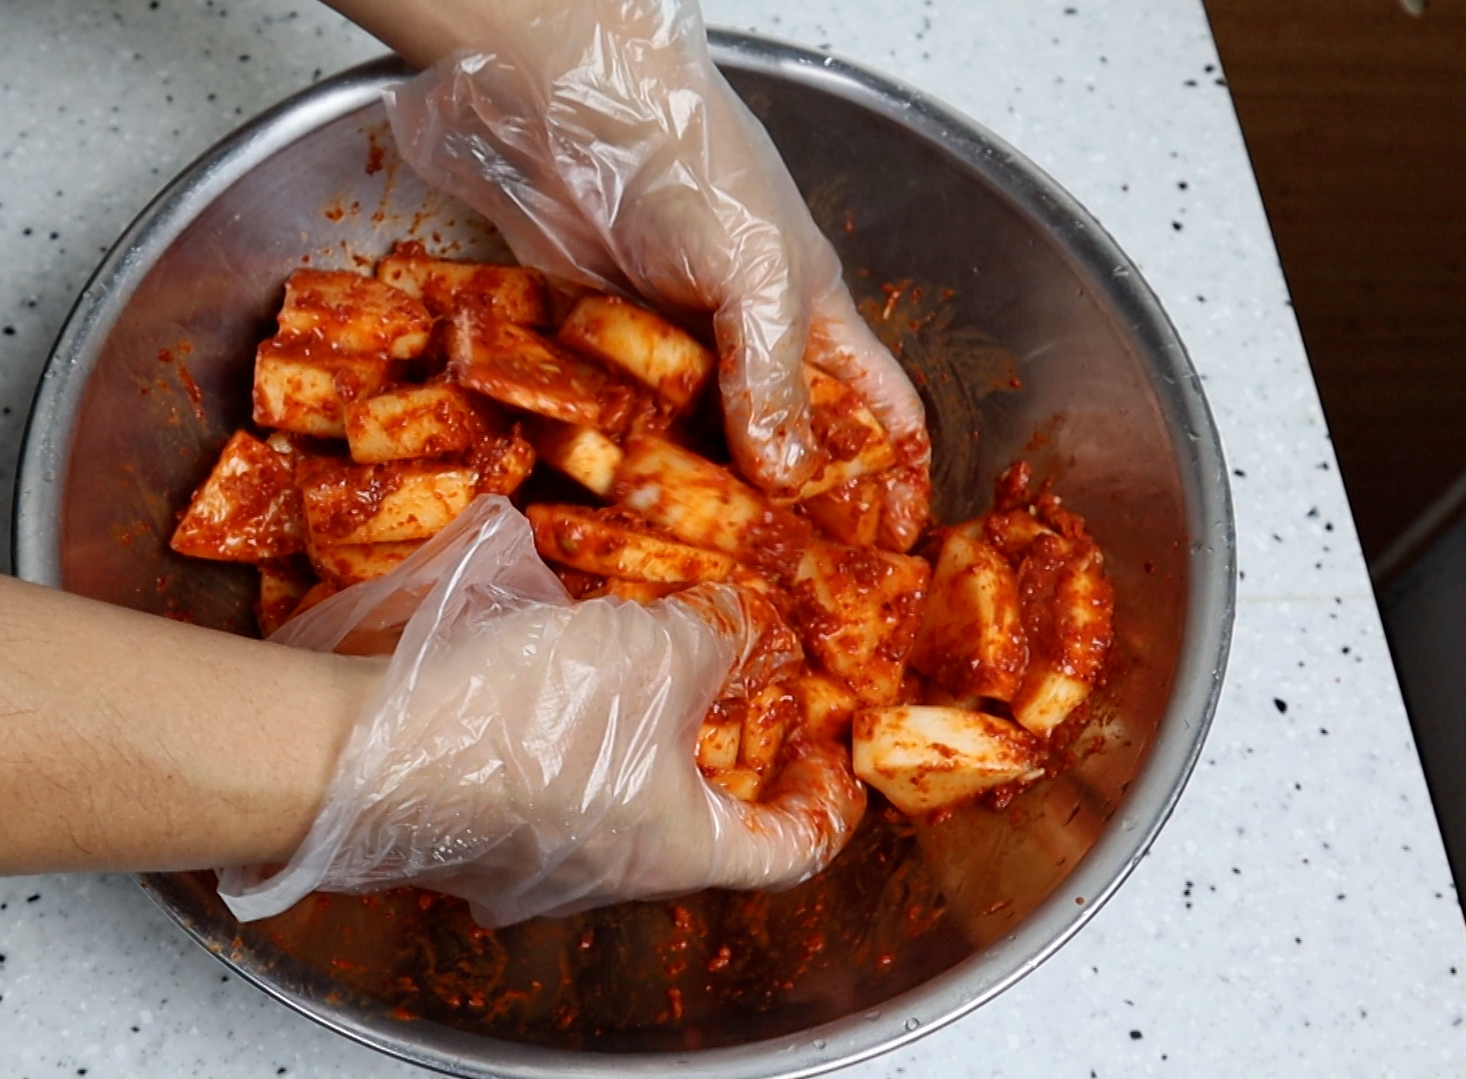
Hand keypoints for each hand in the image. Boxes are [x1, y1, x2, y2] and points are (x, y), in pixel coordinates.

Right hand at [218, 496, 865, 926]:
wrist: (360, 753)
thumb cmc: (533, 720)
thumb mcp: (658, 649)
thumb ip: (716, 637)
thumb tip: (737, 628)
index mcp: (677, 854)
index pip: (788, 852)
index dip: (824, 804)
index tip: (829, 758)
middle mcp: (605, 878)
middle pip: (693, 824)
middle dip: (714, 748)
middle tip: (722, 680)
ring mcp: (525, 865)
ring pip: (606, 798)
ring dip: (629, 730)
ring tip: (624, 653)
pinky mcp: (461, 832)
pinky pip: (533, 781)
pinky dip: (556, 729)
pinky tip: (535, 663)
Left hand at [373, 0, 929, 517]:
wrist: (569, 108)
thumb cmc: (690, 165)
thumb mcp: (759, 277)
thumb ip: (773, 379)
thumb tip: (788, 478)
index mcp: (812, 317)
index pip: (878, 410)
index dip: (895, 475)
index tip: (894, 545)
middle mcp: (743, 339)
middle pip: (778, 445)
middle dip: (784, 512)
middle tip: (780, 584)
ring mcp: (667, 347)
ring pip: (690, 447)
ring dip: (690, 502)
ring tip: (692, 569)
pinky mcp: (594, 348)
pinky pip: (611, 423)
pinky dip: (612, 464)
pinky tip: (609, 512)